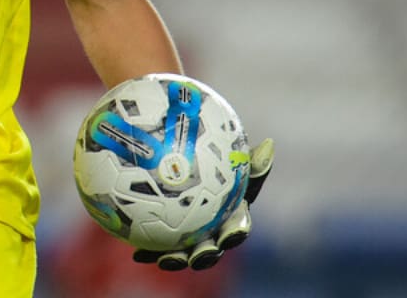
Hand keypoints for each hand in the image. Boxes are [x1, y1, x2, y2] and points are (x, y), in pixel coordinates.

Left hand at [133, 137, 274, 270]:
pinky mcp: (164, 238)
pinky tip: (136, 254)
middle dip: (208, 255)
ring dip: (178, 259)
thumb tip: (269, 145)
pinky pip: (157, 247)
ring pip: (185, 252)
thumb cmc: (210, 156)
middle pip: (213, 246)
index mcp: (230, 214)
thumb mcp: (227, 153)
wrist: (177, 157)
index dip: (236, 232)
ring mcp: (188, 236)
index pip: (237, 226)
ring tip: (166, 261)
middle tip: (198, 255)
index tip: (231, 233)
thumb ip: (245, 156)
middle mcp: (211, 229)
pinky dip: (149, 251)